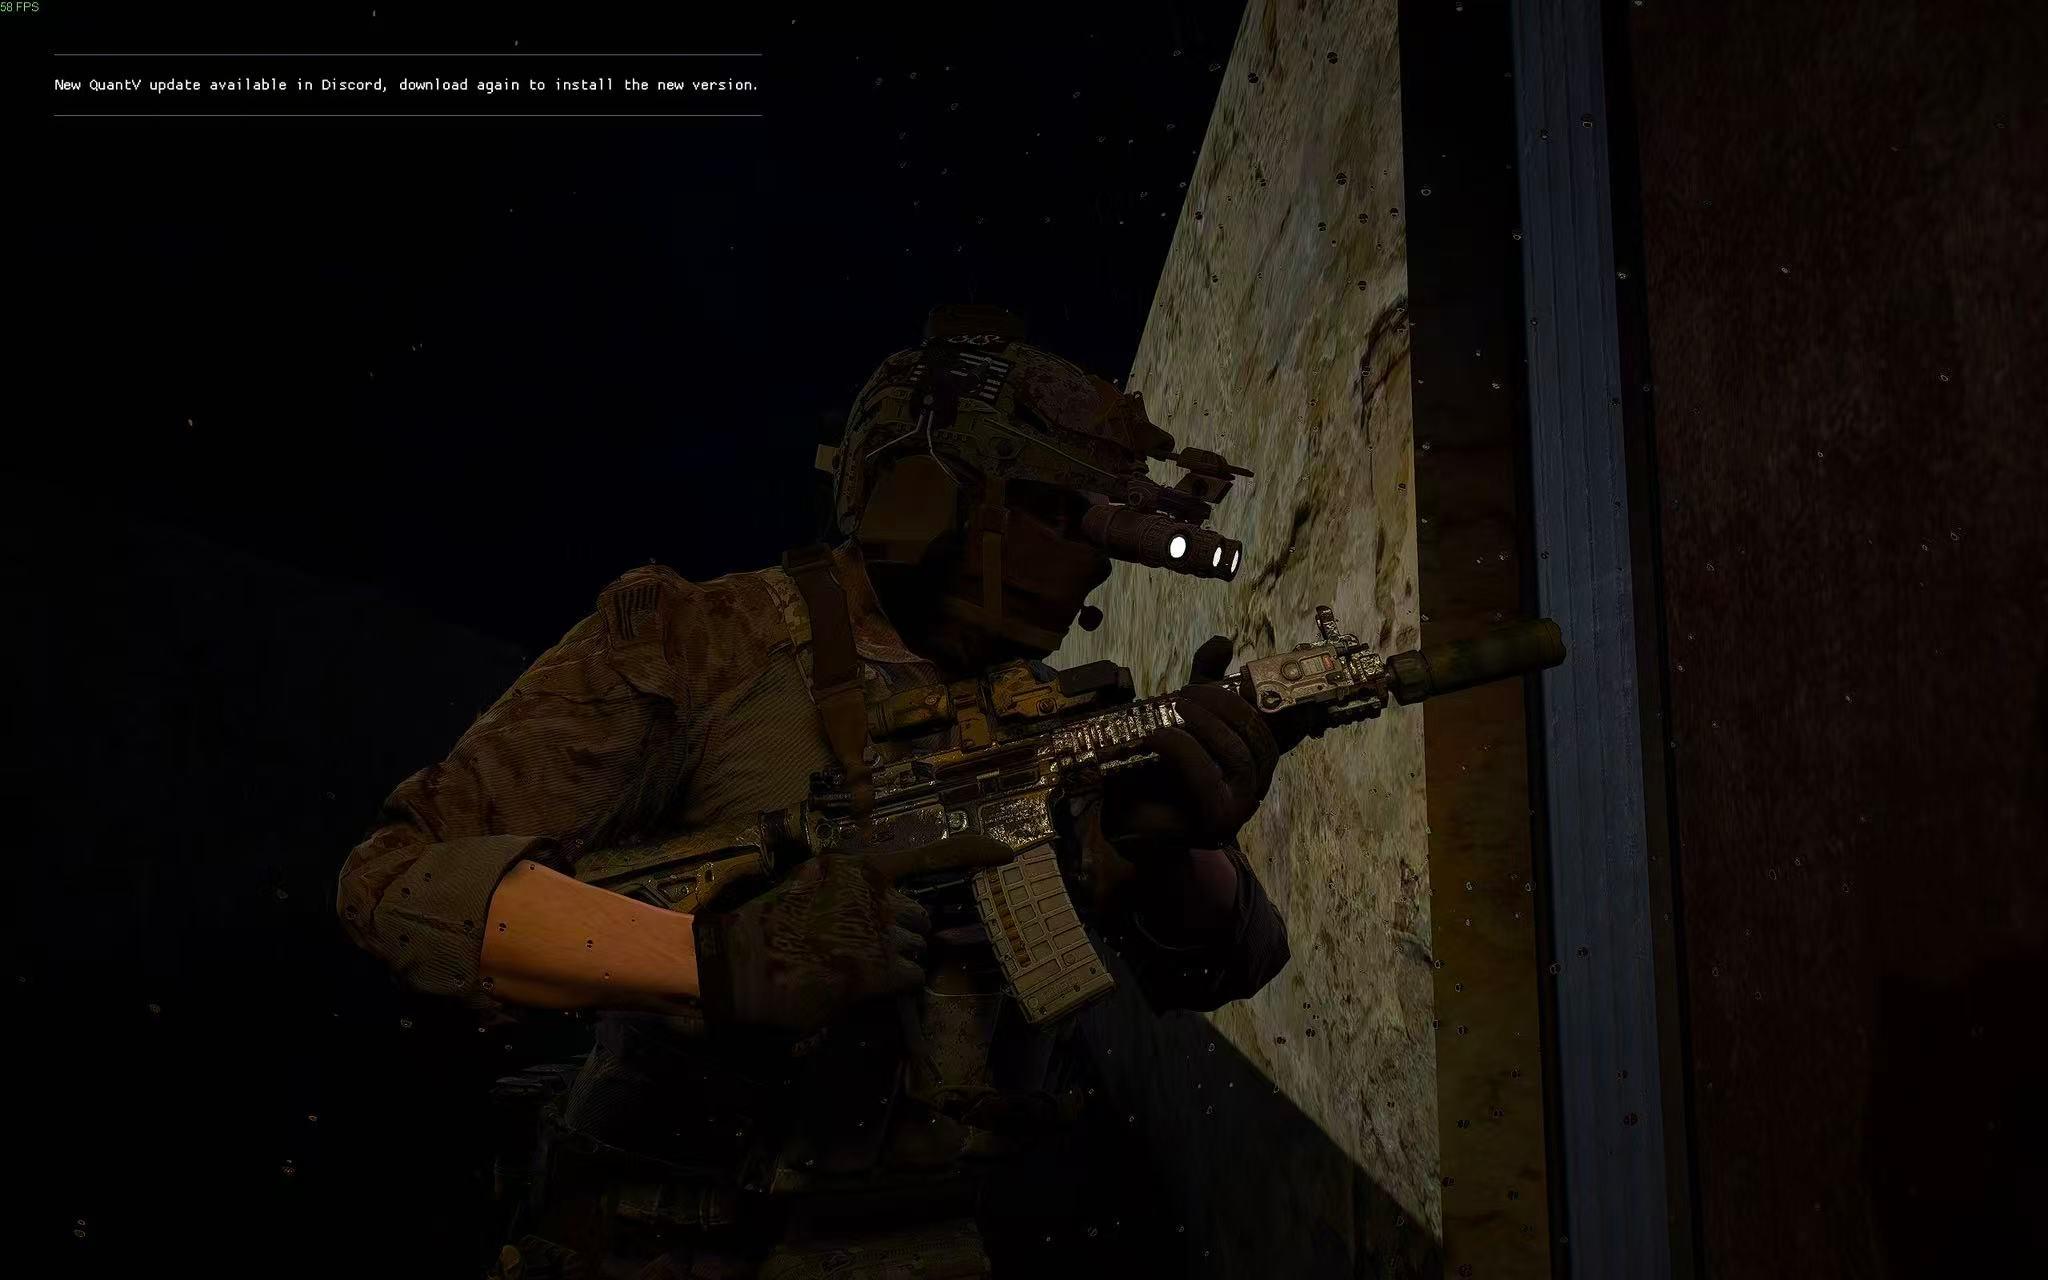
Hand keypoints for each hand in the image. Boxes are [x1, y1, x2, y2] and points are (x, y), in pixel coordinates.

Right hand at [693, 834, 1015, 1032]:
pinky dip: (894, 982)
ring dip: (897, 960)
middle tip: (869, 948)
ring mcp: (879, 928)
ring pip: (917, 946)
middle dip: (905, 932)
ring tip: (855, 967)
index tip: (1005, 855)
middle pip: (920, 914)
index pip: (928, 855)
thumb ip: (848, 889)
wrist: (741, 963)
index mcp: (858, 868)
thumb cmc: (769, 928)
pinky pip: (909, 974)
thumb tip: (880, 903)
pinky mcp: (878, 966)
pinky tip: (863, 983)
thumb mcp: (809, 887)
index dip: (973, 853)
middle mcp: (874, 891)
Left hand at [1099, 636, 1278, 859]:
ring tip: (1175, 708)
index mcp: (1256, 756)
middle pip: (1258, 735)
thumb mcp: (1185, 714)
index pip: (1282, 722)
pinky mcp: (1214, 821)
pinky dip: (1182, 750)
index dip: (1275, 696)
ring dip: (1204, 723)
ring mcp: (1240, 805)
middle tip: (1188, 692)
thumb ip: (1206, 679)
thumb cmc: (1160, 768)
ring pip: (1237, 754)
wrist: (1132, 822)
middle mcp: (1257, 782)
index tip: (1252, 675)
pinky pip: (1206, 777)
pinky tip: (1160, 737)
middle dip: (1225, 705)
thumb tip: (1224, 643)